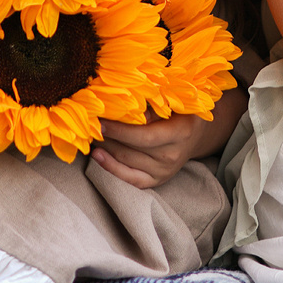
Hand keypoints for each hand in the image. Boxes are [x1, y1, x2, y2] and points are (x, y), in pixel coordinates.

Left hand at [92, 112, 213, 189]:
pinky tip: (97, 155)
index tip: (99, 120)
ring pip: (126, 161)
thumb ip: (153, 104)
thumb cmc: (181, 110)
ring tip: (91, 133)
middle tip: (88, 124)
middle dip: (107, 136)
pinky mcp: (156, 181)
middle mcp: (172, 156)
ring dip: (105, 147)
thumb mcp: (174, 101)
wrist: (195, 134)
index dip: (119, 130)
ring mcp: (164, 172)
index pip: (144, 135)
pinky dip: (111, 168)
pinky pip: (129, 179)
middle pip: (131, 149)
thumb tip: (126, 107)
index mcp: (180, 133)